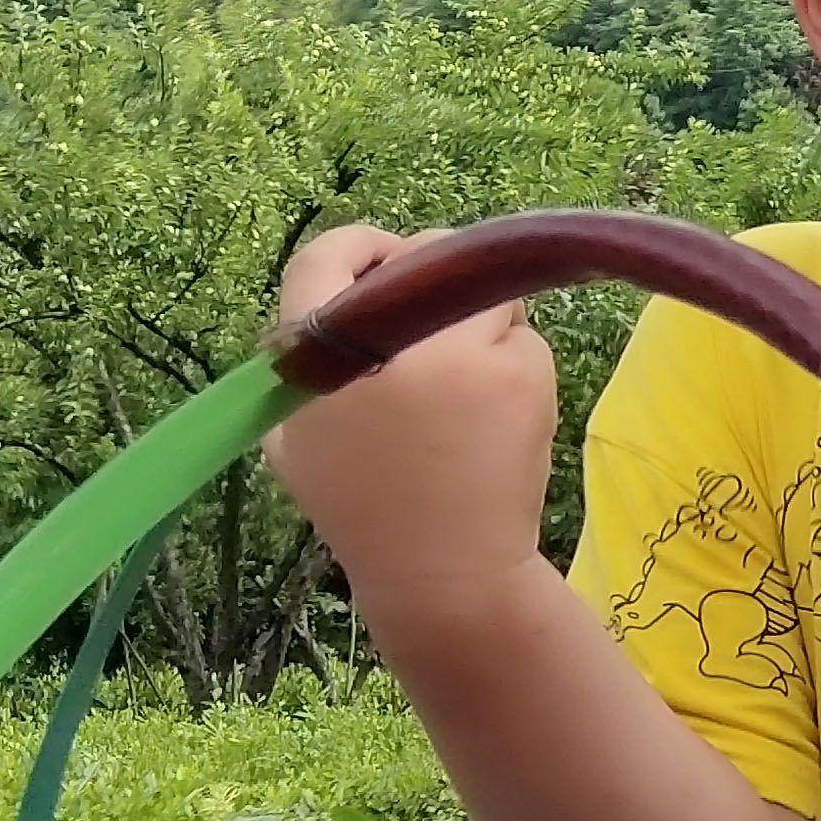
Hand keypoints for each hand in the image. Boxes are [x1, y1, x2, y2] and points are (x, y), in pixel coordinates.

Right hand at [260, 226, 559, 618]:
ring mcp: (469, 356)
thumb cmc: (363, 503)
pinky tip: (492, 416)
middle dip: (431, 277)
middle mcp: (395, 346)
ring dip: (477, 321)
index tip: (378, 266)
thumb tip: (342, 291)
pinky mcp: (526, 375)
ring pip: (485, 294)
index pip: (326, 257)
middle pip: (427, 255)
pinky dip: (511, 362)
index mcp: (322, 357)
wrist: (445, 570)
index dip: (359, 250)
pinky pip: (523, 337)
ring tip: (459, 387)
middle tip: (428, 325)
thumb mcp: (294, 437)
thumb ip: (302, 361)